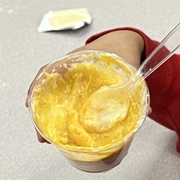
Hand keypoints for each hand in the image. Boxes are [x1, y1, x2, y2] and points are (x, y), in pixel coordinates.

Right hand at [26, 29, 144, 141]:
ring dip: (43, 116)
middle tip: (42, 134)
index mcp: (78, 59)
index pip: (51, 70)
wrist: (121, 42)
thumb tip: (146, 110)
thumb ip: (136, 89)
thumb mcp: (128, 69)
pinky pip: (57, 101)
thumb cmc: (120, 53)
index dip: (39, 87)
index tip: (33, 102)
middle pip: (45, 88)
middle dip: (39, 111)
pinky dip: (52, 115)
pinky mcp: (71, 88)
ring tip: (44, 138)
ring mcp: (67, 79)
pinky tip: (50, 131)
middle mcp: (68, 68)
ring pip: (48, 97)